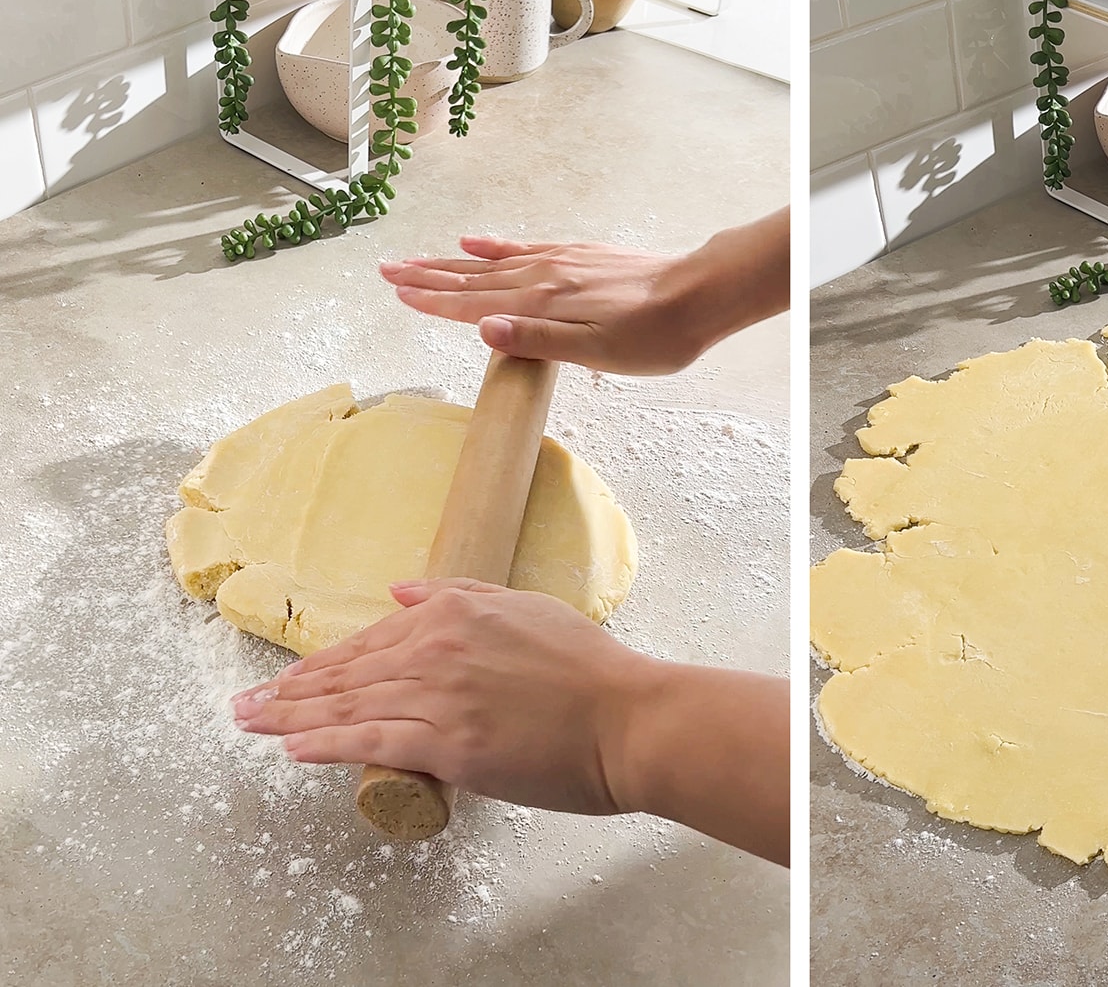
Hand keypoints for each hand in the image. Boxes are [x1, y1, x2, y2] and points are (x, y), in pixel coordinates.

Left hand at [231, 578, 791, 864]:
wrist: (631, 719)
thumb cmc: (592, 671)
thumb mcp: (527, 609)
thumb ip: (462, 594)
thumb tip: (401, 590)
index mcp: (455, 612)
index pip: (371, 641)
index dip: (322, 664)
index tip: (286, 679)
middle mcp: (439, 647)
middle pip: (347, 673)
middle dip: (289, 691)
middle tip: (245, 705)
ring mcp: (441, 696)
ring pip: (349, 706)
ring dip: (292, 717)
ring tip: (252, 725)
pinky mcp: (450, 744)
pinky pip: (371, 741)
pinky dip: (326, 743)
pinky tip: (293, 748)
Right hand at [380, 239, 708, 374]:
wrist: (700, 295)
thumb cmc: (655, 335)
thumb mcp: (597, 353)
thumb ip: (537, 341)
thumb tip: (483, 329)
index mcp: (542, 304)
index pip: (474, 304)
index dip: (433, 301)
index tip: (397, 294)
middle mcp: (544, 277)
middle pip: (473, 278)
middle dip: (427, 277)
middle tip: (386, 271)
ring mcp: (562, 262)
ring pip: (493, 262)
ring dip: (451, 263)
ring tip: (416, 260)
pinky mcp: (580, 256)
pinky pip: (524, 248)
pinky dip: (495, 246)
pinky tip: (477, 242)